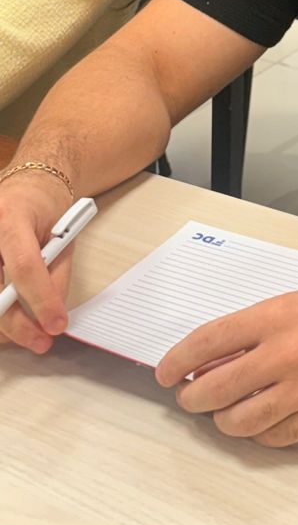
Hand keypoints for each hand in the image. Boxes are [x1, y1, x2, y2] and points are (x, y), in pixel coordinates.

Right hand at [0, 175, 72, 352]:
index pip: (24, 265)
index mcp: (12, 216)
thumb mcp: (64, 235)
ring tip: (27, 332)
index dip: (40, 299)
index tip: (56, 325)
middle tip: (40, 340)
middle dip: (16, 324)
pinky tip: (10, 318)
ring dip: (4, 322)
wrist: (27, 184)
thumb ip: (56, 274)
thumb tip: (52, 316)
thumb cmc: (47, 206)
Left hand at [155, 269, 297, 448]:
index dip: (178, 361)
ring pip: (240, 422)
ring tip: (224, 412)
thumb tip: (207, 363)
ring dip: (222, 420)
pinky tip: (260, 420)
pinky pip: (274, 438)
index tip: (164, 373)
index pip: (208, 342)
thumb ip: (250, 332)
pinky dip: (259, 433)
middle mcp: (286, 356)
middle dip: (193, 398)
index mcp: (275, 319)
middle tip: (190, 397)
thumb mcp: (291, 306)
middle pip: (216, 389)